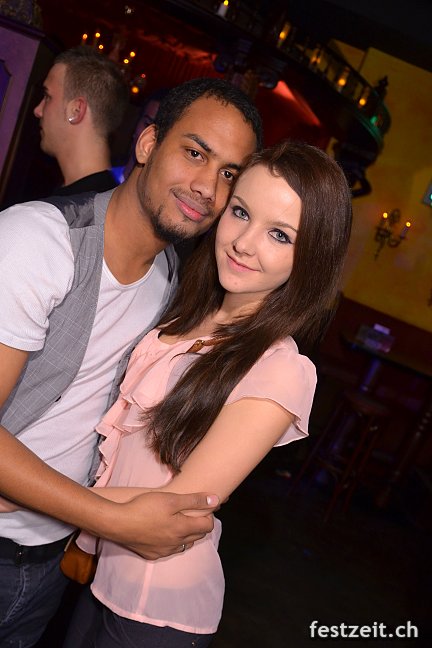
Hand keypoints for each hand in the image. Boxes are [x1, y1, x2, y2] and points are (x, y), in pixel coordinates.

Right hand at [104, 491, 218, 559]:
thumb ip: (194, 500)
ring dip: (186, 535)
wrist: (118, 523)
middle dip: (199, 524)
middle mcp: (176, 544)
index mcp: (183, 529)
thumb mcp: (171, 499)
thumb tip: (216, 500)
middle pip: (197, 536)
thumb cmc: (145, 507)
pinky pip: (168, 550)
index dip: (208, 515)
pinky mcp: (152, 555)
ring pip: (183, 545)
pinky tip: (163, 532)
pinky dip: (171, 542)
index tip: (202, 507)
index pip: (207, 526)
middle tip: (191, 512)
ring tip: (178, 522)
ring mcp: (164, 551)